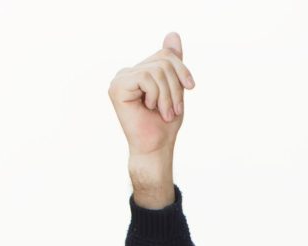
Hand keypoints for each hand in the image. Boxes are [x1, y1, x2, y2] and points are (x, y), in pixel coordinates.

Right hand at [111, 32, 195, 207]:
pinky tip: (150, 108)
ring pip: (157, 70)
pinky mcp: (117, 87)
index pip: (165, 55)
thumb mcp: (175, 89)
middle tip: (174, 109)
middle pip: (163, 60)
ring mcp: (120, 79)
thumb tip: (173, 34)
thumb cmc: (164, 125)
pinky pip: (146, 78)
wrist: (155, 149)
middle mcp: (127, 73)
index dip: (182, 69)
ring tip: (165, 112)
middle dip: (175, 86)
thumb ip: (173, 63)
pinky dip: (157, 95)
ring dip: (168, 95)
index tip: (190, 88)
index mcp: (139, 72)